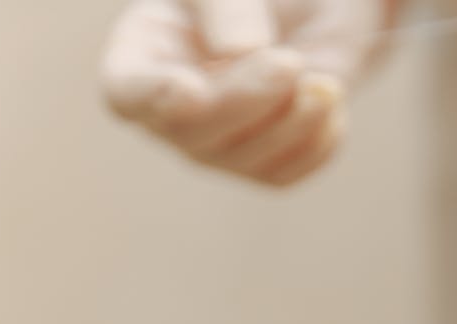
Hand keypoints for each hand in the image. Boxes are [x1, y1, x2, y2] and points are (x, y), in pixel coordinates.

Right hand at [100, 0, 394, 184]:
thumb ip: (226, 4)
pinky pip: (283, 173)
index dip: (153, 97)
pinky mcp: (261, 166)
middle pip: (193, 132)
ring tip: (323, 80)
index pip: (126, 92)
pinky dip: (316, 140)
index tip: (190, 89)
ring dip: (291, 120)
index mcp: (143, 54)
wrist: (308, 5)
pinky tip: (329, 100)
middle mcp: (171, 112)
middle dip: (245, 99)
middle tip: (289, 61)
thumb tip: (240, 51)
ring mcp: (215, 145)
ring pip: (243, 159)